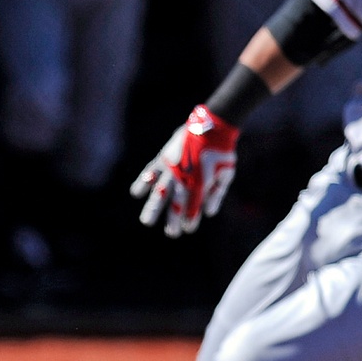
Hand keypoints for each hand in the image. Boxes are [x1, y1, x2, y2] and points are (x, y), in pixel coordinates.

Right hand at [130, 104, 239, 236]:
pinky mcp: (164, 158)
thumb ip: (216, 194)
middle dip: (172, 219)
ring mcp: (172, 168)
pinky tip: (136, 194)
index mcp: (200, 183)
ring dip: (153, 208)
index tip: (187, 229)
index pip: (193, 208)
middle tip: (171, 233)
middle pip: (175, 203)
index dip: (190, 219)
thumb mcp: (226, 175)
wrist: (211, 127)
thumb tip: (207, 213)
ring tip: (146, 221)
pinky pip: (150, 172)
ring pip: (160, 191)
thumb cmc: (221, 153)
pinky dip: (142, 182)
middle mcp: (184, 178)